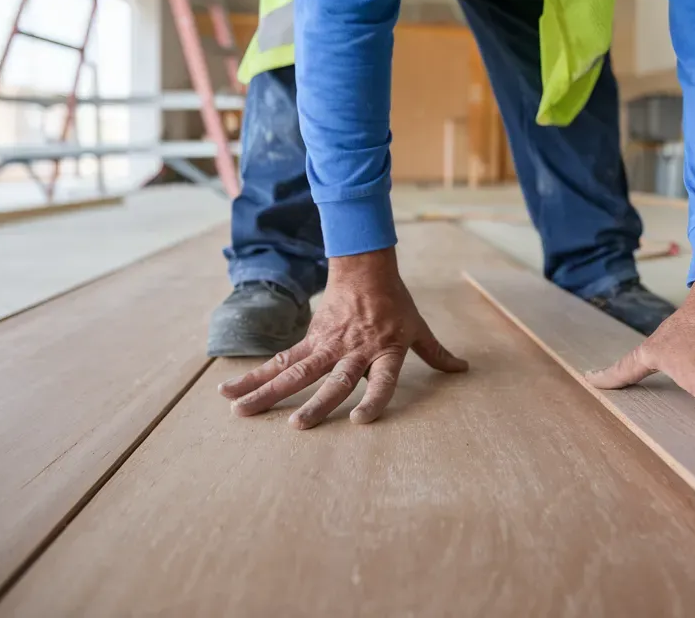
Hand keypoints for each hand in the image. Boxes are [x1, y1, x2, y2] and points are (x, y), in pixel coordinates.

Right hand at [218, 247, 466, 427]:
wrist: (365, 268)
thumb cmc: (394, 304)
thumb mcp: (418, 328)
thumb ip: (437, 353)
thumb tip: (463, 369)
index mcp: (385, 351)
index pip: (383, 381)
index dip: (373, 400)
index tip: (361, 421)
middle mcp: (354, 352)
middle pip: (333, 381)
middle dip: (315, 404)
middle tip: (297, 427)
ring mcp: (328, 346)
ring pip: (297, 372)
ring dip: (269, 392)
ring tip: (243, 411)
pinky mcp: (310, 340)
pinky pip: (281, 361)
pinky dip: (256, 375)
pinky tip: (231, 391)